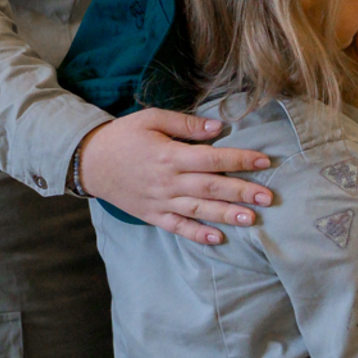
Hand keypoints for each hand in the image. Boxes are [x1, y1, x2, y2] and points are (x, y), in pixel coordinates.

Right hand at [78, 110, 275, 246]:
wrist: (89, 162)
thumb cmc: (123, 136)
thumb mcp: (151, 119)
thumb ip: (185, 124)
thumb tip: (218, 129)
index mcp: (169, 155)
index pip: (212, 158)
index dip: (239, 159)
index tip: (264, 161)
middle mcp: (167, 181)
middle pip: (211, 187)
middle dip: (241, 192)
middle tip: (268, 197)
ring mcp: (160, 201)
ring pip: (198, 210)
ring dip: (226, 215)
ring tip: (251, 219)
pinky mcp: (152, 215)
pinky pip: (177, 227)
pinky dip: (196, 234)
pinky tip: (217, 239)